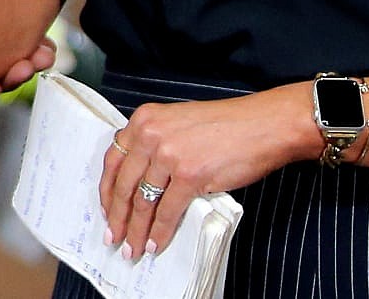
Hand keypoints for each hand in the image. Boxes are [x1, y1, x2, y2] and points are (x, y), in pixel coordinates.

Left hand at [100, 86, 315, 259]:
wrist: (263, 125)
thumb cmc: (227, 126)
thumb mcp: (177, 124)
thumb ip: (156, 145)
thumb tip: (142, 182)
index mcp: (143, 120)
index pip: (113, 161)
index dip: (106, 191)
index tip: (105, 211)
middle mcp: (150, 135)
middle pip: (123, 184)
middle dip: (117, 217)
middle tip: (113, 238)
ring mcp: (168, 155)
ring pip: (143, 201)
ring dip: (136, 230)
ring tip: (132, 248)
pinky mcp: (189, 175)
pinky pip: (167, 211)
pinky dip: (160, 232)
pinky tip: (155, 244)